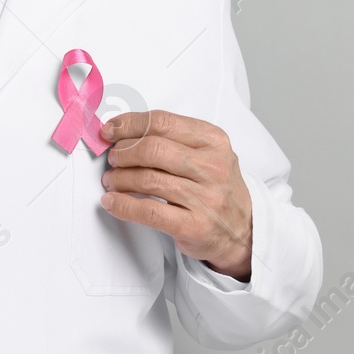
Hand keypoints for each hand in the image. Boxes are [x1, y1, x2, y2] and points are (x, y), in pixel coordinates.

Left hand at [98, 110, 252, 281]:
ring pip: (147, 179)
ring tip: (111, 181)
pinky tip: (112, 202)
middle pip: (152, 149)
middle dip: (123, 152)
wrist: (243, 230)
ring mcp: (205, 198)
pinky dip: (122, 205)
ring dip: (119, 179)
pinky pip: (148, 211)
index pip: (163, 122)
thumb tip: (123, 132)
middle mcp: (212, 167)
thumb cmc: (216, 188)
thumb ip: (172, 139)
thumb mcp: (207, 154)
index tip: (110, 130)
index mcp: (213, 141)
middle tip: (112, 159)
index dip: (129, 124)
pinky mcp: (194, 225)